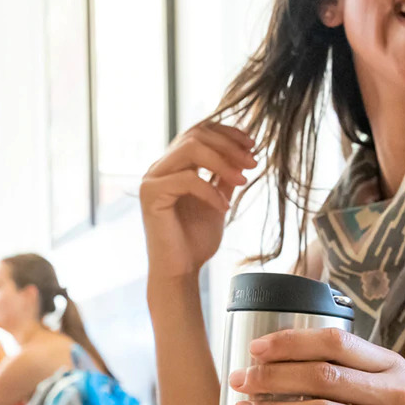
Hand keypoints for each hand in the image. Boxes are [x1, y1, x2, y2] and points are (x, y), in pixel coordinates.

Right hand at [139, 122, 256, 280]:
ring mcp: (152, 179)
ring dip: (223, 161)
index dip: (226, 133)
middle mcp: (159, 168)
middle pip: (195, 135)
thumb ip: (224, 177)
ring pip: (190, 149)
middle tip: (253, 163)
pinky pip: (187, 179)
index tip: (252, 145)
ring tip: (243, 180)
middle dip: (229, 145)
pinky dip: (211, 190)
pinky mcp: (151, 195)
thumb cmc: (196, 241)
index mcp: (173, 166)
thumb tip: (243, 153)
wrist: (180, 272)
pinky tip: (224, 207)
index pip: (198, 132)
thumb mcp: (219, 200)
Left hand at [227, 327, 404, 404]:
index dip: (290, 342)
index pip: (335, 341)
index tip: (256, 348)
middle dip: (272, 376)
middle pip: (321, 374)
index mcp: (392, 367)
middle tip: (240, 381)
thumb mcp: (402, 390)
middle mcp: (392, 393)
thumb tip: (297, 368)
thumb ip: (360, 376)